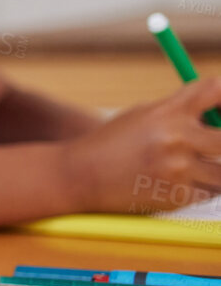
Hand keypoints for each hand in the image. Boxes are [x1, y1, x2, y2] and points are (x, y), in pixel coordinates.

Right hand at [60, 77, 220, 213]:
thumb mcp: (142, 116)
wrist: (79, 175)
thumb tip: (220, 116)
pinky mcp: (176, 195)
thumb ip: (180, 113)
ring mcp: (178, 168)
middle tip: (214, 148)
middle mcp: (175, 137)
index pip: (216, 90)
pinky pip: (207, 193)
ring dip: (214, 172)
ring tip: (191, 169)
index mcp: (167, 111)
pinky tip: (170, 184)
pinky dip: (196, 190)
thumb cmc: (112, 143)